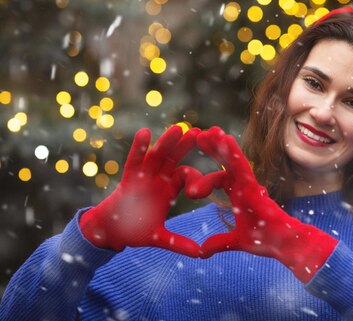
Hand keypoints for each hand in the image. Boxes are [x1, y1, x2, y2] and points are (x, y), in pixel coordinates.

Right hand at [79, 126, 200, 256]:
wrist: (110, 232)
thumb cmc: (135, 231)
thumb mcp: (159, 238)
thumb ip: (178, 243)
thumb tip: (199, 253)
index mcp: (169, 189)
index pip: (187, 176)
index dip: (198, 176)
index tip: (213, 171)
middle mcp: (158, 178)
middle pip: (175, 158)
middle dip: (186, 145)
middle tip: (202, 132)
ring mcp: (143, 176)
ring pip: (157, 155)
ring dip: (167, 142)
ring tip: (178, 128)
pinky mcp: (128, 178)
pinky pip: (134, 160)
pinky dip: (139, 147)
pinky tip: (145, 132)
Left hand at [185, 127, 337, 282]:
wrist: (282, 245)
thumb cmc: (266, 240)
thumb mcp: (236, 242)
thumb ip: (219, 243)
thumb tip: (202, 252)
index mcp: (239, 195)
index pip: (219, 180)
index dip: (204, 179)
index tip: (189, 186)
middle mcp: (244, 186)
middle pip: (225, 162)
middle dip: (214, 148)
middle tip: (199, 134)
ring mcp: (249, 184)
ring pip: (233, 159)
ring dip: (221, 144)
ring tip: (210, 130)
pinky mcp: (254, 186)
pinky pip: (242, 166)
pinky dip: (233, 152)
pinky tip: (225, 138)